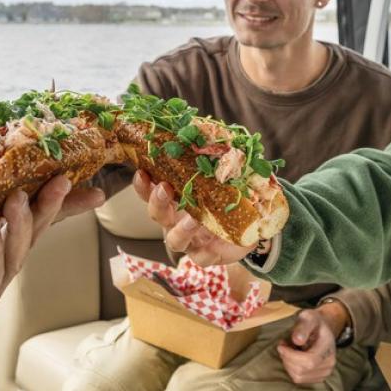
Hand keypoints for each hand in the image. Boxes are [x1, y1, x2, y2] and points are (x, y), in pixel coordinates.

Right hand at [132, 169, 252, 265]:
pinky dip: (205, 252)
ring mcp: (190, 240)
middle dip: (157, 202)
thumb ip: (212, 159)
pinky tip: (212, 246)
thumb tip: (209, 133)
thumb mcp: (221, 176)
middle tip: (164, 188)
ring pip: (174, 239)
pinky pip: (200, 257)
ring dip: (181, 229)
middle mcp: (176, 220)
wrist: (248, 227)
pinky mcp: (206, 255)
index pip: (150, 191)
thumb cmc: (227, 198)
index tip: (142, 172)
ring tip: (193, 219)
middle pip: (157, 214)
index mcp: (175, 200)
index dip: (143, 185)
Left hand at [277, 308, 338, 383]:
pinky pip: (299, 379)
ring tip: (288, 350)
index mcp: (328, 346)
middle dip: (287, 358)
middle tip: (282, 346)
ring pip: (298, 376)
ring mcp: (325, 371)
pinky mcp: (318, 377)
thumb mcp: (308, 317)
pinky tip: (292, 358)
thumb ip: (303, 327)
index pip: (309, 360)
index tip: (281, 346)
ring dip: (288, 364)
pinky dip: (291, 369)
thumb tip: (297, 340)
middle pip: (302, 370)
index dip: (291, 356)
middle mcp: (329, 362)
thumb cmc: (314, 322)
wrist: (323, 329)